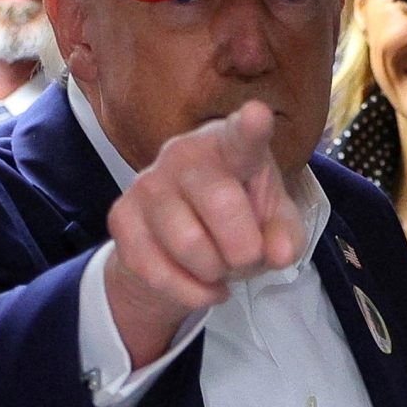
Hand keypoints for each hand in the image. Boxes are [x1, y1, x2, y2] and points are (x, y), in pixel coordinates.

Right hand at [104, 100, 306, 367]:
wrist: (182, 245)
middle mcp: (184, 153)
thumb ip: (286, 235)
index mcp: (230, 145)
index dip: (250, 127)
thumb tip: (279, 253)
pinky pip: (158, 271)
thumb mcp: (275, 224)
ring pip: (189, 245)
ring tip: (219, 266)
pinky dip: (190, 291)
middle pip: (222, 205)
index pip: (241, 137)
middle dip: (244, 249)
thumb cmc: (240, 219)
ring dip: (215, 273)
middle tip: (246, 257)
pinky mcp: (121, 216)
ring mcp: (147, 182)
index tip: (257, 114)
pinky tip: (200, 283)